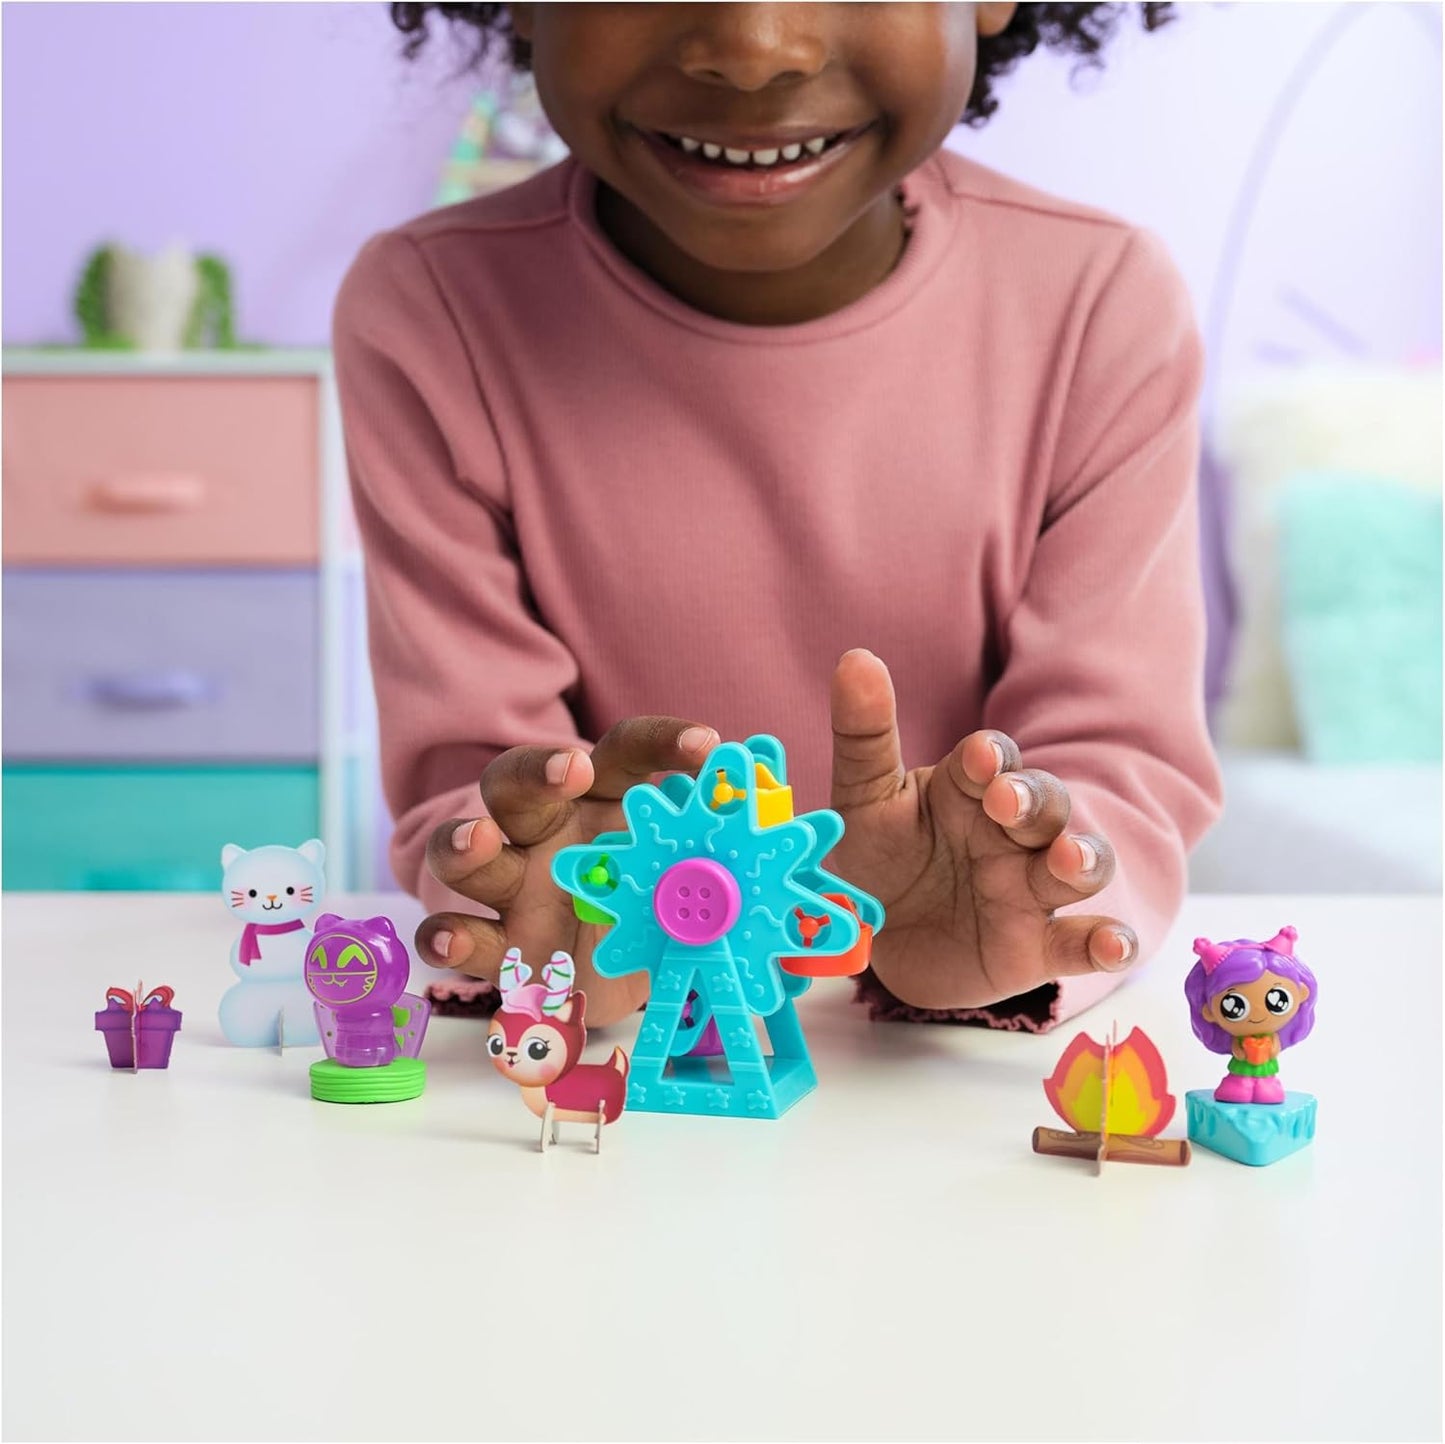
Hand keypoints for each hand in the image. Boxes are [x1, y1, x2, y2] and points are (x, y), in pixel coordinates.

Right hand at [417, 718, 718, 1026]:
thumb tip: (798, 825)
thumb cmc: (654, 899)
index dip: (665, 744)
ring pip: (468, 849)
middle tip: (576, 770)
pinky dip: (444, 936)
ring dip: (466, 841)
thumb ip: (732, 849)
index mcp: (605, 798)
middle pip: (520, 781)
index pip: (627, 751)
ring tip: (480, 841)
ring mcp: (514, 885)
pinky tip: (450, 941)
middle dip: (542, 770)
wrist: (612, 969)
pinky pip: (456, 933)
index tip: (711, 748)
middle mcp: (548, 829)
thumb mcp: (697, 873)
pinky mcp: (497, 946)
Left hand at [825, 649, 1136, 1010]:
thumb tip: (855, 657)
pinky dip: (1108, 942)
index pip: (992, 760)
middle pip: (1045, 804)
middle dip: (1032, 800)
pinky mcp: (1038, 947)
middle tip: (1007, 802)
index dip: (989, 758)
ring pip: (1079, 865)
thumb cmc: (881, 858)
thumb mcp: (862, 801)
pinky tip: (1116, 946)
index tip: (977, 759)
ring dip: (1083, 858)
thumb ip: (862, 735)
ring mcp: (1029, 888)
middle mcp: (1010, 834)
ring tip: (1069, 859)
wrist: (883, 942)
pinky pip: (1081, 942)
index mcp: (969, 789)